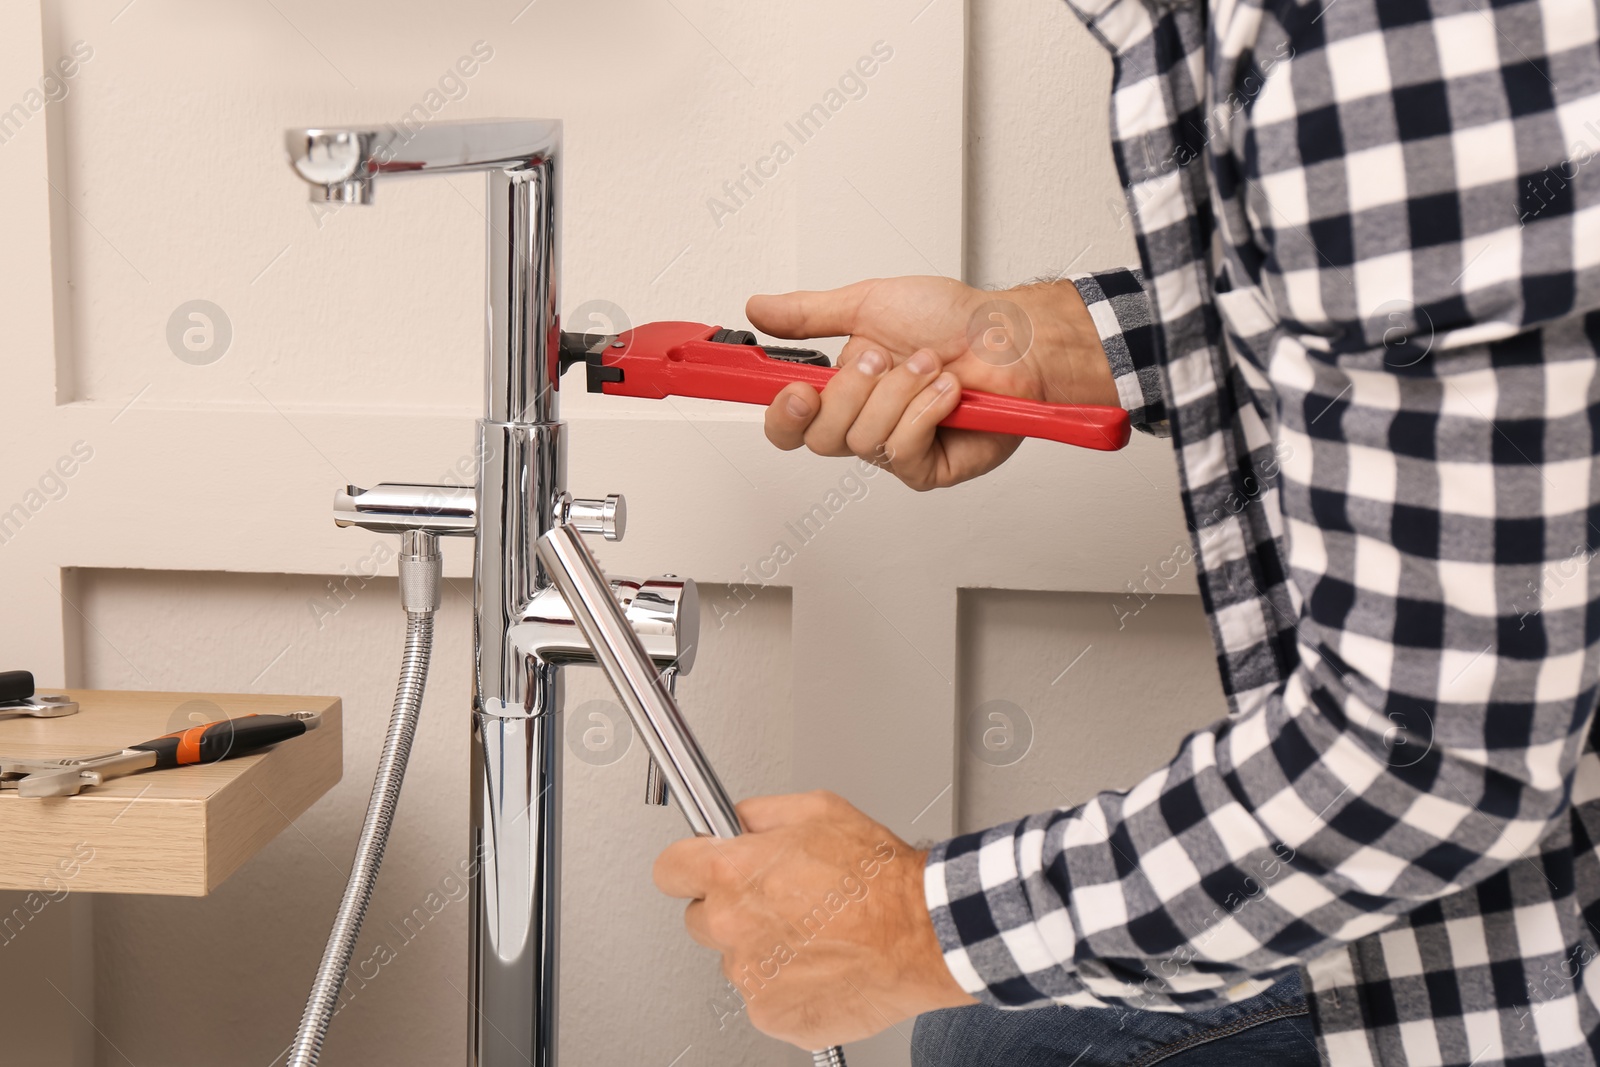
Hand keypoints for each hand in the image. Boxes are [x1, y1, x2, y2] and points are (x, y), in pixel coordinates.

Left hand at [653, 790, 974, 1047]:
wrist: (923, 934)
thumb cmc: (879, 879)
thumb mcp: (818, 810)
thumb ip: (759, 814)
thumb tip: (736, 821)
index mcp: (732, 873)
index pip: (669, 870)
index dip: (689, 865)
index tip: (700, 868)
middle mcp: (731, 926)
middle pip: (700, 918)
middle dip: (731, 908)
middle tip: (780, 901)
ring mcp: (750, 977)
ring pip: (737, 960)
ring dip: (763, 948)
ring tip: (814, 933)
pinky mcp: (772, 1015)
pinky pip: (764, 997)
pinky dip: (786, 985)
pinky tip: (821, 962)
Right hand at [748, 276, 1114, 489]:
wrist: (1008, 337)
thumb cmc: (952, 320)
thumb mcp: (869, 303)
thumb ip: (809, 314)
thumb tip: (759, 309)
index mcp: (841, 391)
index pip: (789, 424)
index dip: (784, 414)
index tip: (797, 389)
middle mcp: (863, 424)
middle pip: (820, 437)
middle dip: (853, 391)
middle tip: (882, 359)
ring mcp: (896, 450)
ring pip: (864, 440)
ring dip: (900, 392)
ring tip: (930, 365)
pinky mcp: (929, 468)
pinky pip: (903, 451)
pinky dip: (925, 412)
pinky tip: (947, 393)